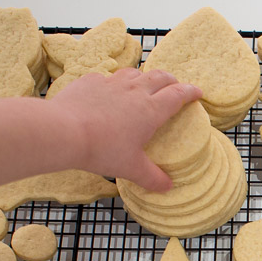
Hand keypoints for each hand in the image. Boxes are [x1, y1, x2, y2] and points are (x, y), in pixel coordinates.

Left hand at [49, 68, 202, 191]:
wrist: (63, 131)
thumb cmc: (102, 150)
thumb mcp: (131, 169)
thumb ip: (152, 178)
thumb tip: (167, 187)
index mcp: (150, 110)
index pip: (178, 94)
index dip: (190, 92)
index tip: (198, 93)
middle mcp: (134, 91)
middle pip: (160, 77)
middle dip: (172, 80)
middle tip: (175, 86)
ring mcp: (111, 83)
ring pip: (135, 73)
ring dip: (144, 78)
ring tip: (144, 86)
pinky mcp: (90, 81)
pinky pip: (107, 78)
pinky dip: (114, 84)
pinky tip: (109, 93)